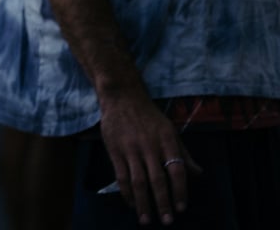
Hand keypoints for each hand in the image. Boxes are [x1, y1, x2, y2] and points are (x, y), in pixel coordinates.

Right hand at [99, 93, 200, 225]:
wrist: (122, 97)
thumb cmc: (149, 116)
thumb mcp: (170, 130)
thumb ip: (183, 153)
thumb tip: (199, 173)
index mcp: (167, 141)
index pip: (177, 170)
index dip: (179, 191)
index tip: (181, 208)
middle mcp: (149, 146)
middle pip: (157, 180)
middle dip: (162, 202)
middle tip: (166, 221)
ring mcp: (130, 149)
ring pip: (138, 181)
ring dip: (142, 202)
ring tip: (146, 219)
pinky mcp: (114, 150)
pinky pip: (121, 176)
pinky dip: (126, 192)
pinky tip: (130, 202)